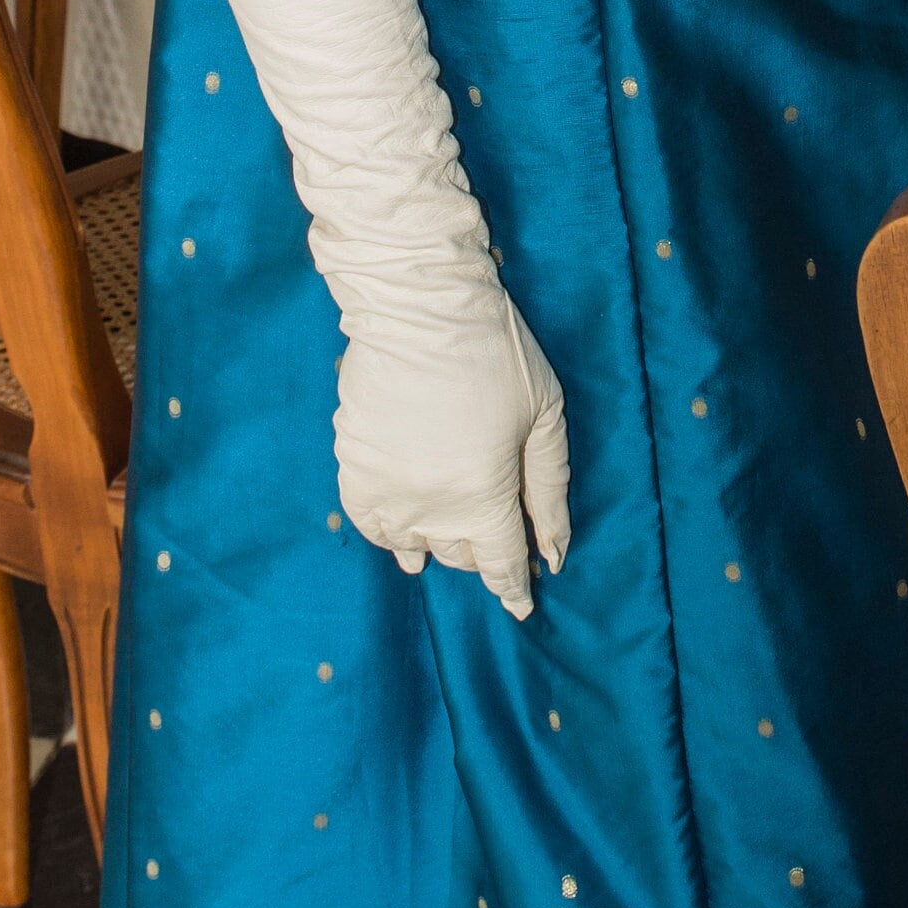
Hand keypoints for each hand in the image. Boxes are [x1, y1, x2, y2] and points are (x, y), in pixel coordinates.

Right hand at [335, 293, 569, 617]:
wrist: (420, 307)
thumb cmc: (496, 354)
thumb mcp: (545, 417)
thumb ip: (549, 492)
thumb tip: (555, 555)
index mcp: (482, 500)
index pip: (501, 565)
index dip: (514, 586)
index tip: (523, 600)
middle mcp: (429, 510)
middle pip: (459, 554)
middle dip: (481, 550)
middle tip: (494, 533)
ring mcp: (385, 492)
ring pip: (412, 545)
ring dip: (436, 543)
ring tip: (448, 533)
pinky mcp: (352, 468)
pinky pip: (369, 525)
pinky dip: (389, 533)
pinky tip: (402, 526)